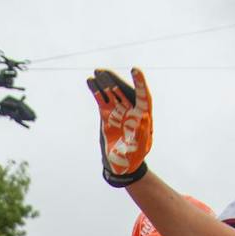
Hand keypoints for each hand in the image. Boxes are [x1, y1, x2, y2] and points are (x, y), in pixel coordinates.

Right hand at [87, 68, 152, 187]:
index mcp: (142, 116)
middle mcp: (130, 111)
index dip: (140, 82)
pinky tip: (90, 82)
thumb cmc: (134, 158)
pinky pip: (101, 100)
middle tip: (104, 72)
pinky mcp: (107, 116)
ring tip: (96, 72)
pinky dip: (96, 91)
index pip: (143, 95)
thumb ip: (142, 134)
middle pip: (124, 91)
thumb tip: (144, 117)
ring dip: (104, 82)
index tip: (135, 70)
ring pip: (112, 93)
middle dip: (115, 80)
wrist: (121, 165)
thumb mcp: (140, 148)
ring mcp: (118, 112)